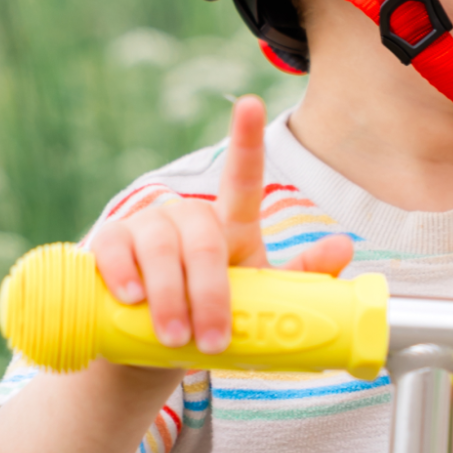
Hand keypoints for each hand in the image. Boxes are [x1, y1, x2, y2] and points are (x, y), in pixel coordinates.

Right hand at [90, 97, 354, 356]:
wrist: (149, 347)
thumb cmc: (210, 318)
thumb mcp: (255, 301)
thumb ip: (298, 277)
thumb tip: (344, 247)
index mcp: (228, 227)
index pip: (241, 179)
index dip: (246, 142)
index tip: (251, 106)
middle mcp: (187, 218)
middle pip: (203, 241)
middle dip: (210, 294)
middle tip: (211, 343)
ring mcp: (146, 226)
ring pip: (160, 249)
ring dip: (169, 296)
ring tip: (174, 338)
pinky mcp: (108, 242)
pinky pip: (114, 250)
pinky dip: (123, 274)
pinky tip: (131, 297)